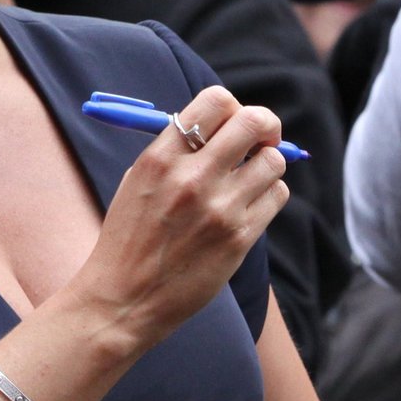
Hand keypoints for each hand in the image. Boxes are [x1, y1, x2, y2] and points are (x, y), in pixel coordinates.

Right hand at [74, 86, 288, 347]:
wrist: (123, 299)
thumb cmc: (129, 239)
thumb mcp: (138, 181)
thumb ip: (177, 151)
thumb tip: (224, 128)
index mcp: (161, 157)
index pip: (216, 101)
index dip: (235, 107)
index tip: (235, 124)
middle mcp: (192, 177)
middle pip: (254, 122)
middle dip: (266, 126)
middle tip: (262, 141)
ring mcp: (219, 208)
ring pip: (273, 161)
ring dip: (267, 165)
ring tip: (250, 181)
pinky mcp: (239, 238)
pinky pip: (276, 196)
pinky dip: (269, 195)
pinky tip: (249, 207)